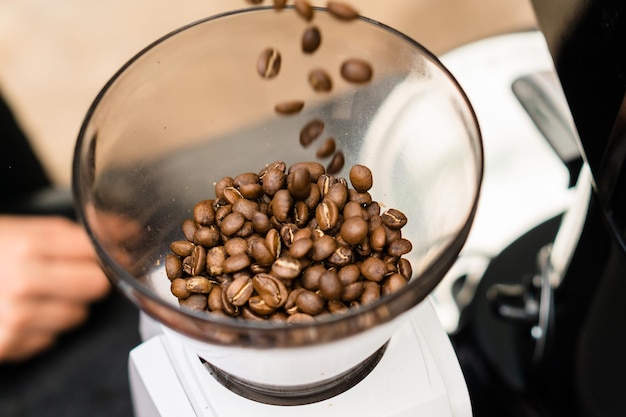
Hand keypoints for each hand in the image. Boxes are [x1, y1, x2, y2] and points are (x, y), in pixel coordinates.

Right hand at [0, 215, 109, 361]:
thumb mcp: (20, 229)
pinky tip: (20, 312)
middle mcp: (23, 281)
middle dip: (89, 280)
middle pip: (97, 286)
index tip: (109, 254)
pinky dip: (42, 328)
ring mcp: (15, 316)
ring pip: (78, 316)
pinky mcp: (8, 344)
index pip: (97, 253)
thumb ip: (72, 233)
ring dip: (66, 306)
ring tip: (37, 293)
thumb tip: (127, 231)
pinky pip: (52, 339)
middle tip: (67, 273)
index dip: (106, 253)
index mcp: (27, 245)